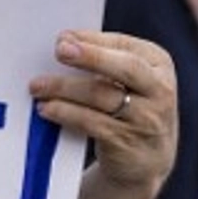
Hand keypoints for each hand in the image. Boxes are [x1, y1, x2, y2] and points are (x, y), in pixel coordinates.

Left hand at [34, 30, 174, 193]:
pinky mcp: (126, 143)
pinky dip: (66, 114)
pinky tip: (47, 109)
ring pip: (103, 97)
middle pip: (126, 68)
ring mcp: (145, 119)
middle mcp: (159, 91)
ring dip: (66, 89)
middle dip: (92, 57)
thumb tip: (66, 40)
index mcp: (159, 65)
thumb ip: (105, 58)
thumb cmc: (132, 108)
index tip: (63, 38)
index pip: (125, 46)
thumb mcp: (130, 80)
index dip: (93, 41)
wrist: (148, 160)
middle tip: (60, 50)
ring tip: (38, 86)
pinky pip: (92, 123)